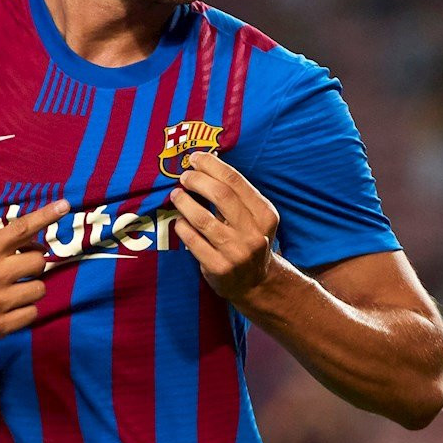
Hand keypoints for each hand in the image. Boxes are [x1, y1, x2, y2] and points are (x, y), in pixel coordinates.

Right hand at [0, 199, 68, 345]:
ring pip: (39, 289)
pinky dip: (25, 309)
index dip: (45, 216)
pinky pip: (32, 312)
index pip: (21, 229)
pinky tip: (10, 307)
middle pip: (38, 262)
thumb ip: (2, 237)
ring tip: (13, 290)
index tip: (64, 205)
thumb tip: (36, 237)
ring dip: (31, 289)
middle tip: (19, 269)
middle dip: (33, 264)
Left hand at [170, 151, 279, 302]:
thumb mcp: (254, 217)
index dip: (212, 166)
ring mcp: (236, 252)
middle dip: (197, 180)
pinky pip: (193, 240)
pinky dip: (182, 226)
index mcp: (265, 215)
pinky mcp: (219, 268)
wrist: (255, 283)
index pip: (235, 181)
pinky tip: (179, 221)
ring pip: (202, 218)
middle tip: (184, 176)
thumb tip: (206, 162)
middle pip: (220, 195)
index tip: (195, 158)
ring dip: (184, 202)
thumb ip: (236, 194)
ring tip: (176, 195)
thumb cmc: (248, 240)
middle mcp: (254, 233)